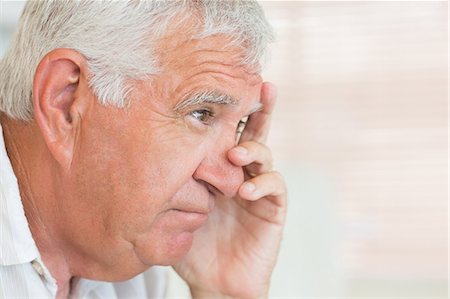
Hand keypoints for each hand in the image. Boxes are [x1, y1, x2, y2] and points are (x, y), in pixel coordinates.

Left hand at [173, 82, 286, 298]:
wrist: (214, 283)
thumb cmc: (193, 246)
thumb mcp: (177, 211)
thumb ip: (174, 184)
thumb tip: (151, 150)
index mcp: (217, 170)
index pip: (224, 134)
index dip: (228, 112)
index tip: (222, 86)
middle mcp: (240, 173)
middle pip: (253, 132)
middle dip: (260, 108)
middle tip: (263, 86)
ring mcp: (259, 189)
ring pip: (266, 154)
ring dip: (253, 149)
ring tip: (237, 154)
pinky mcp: (273, 208)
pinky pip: (275, 187)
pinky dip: (263, 183)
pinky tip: (245, 190)